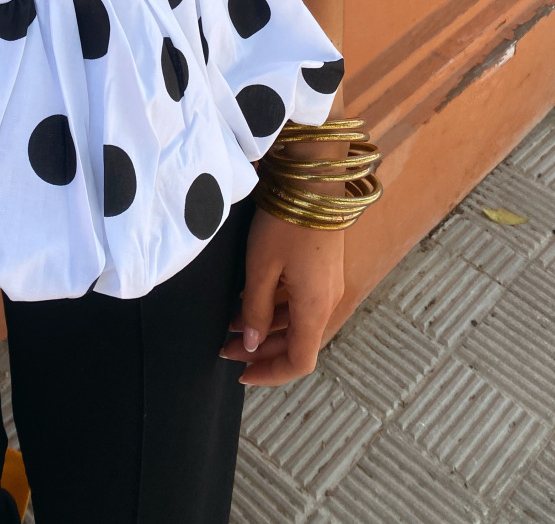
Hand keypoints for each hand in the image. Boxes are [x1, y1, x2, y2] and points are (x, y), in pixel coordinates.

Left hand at [220, 206, 344, 384]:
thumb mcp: (261, 267)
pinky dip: (275, 309)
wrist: (313, 182)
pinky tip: (248, 300)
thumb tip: (250, 343)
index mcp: (315, 308)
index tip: (241, 373)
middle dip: (261, 351)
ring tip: (231, 325)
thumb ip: (255, 309)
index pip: (299, 362)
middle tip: (226, 349)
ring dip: (266, 329)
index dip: (270, 373)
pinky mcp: (322, 268)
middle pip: (297, 344)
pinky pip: (300, 302)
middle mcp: (327, 302)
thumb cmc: (285, 223)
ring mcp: (327, 285)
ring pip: (297, 323)